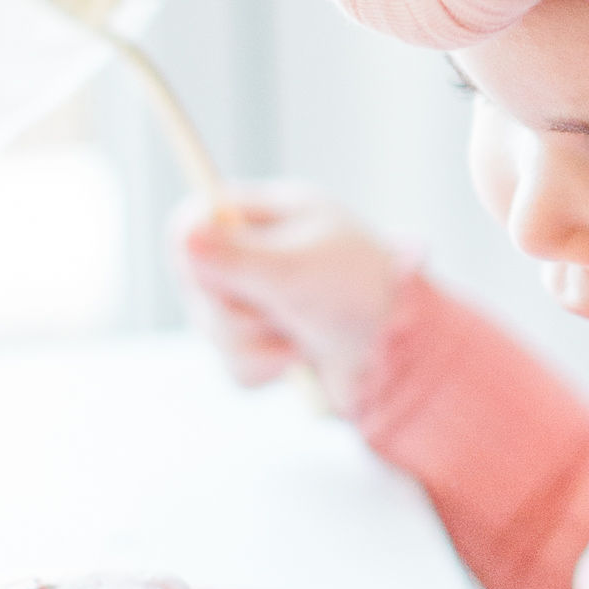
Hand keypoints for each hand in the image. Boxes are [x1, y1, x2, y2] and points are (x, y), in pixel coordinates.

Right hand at [172, 183, 401, 405]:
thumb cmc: (364, 291)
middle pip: (195, 285)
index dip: (191, 250)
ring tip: (301, 335)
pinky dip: (267, 369)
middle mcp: (252, 259)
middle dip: (237, 310)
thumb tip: (184, 235)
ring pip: (212, 332)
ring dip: (258, 343)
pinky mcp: (261, 350)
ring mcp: (254, 305)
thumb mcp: (301, 269)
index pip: (193, 220)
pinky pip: (234, 367)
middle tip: (281, 308)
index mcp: (265, 219)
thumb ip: (241, 257)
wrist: (403, 352)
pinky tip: (298, 359)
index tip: (210, 275)